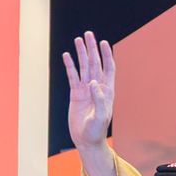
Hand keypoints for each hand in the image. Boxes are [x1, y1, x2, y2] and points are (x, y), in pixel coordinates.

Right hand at [63, 31, 117, 175]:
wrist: (86, 140)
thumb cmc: (97, 131)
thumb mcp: (101, 117)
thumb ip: (100, 100)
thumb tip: (94, 82)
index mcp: (107, 91)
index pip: (108, 68)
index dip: (106, 55)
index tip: (103, 42)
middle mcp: (97, 87)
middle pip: (95, 63)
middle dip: (92, 49)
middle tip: (88, 34)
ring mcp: (86, 90)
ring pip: (83, 67)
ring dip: (81, 53)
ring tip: (78, 39)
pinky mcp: (76, 94)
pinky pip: (72, 76)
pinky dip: (69, 66)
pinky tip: (66, 55)